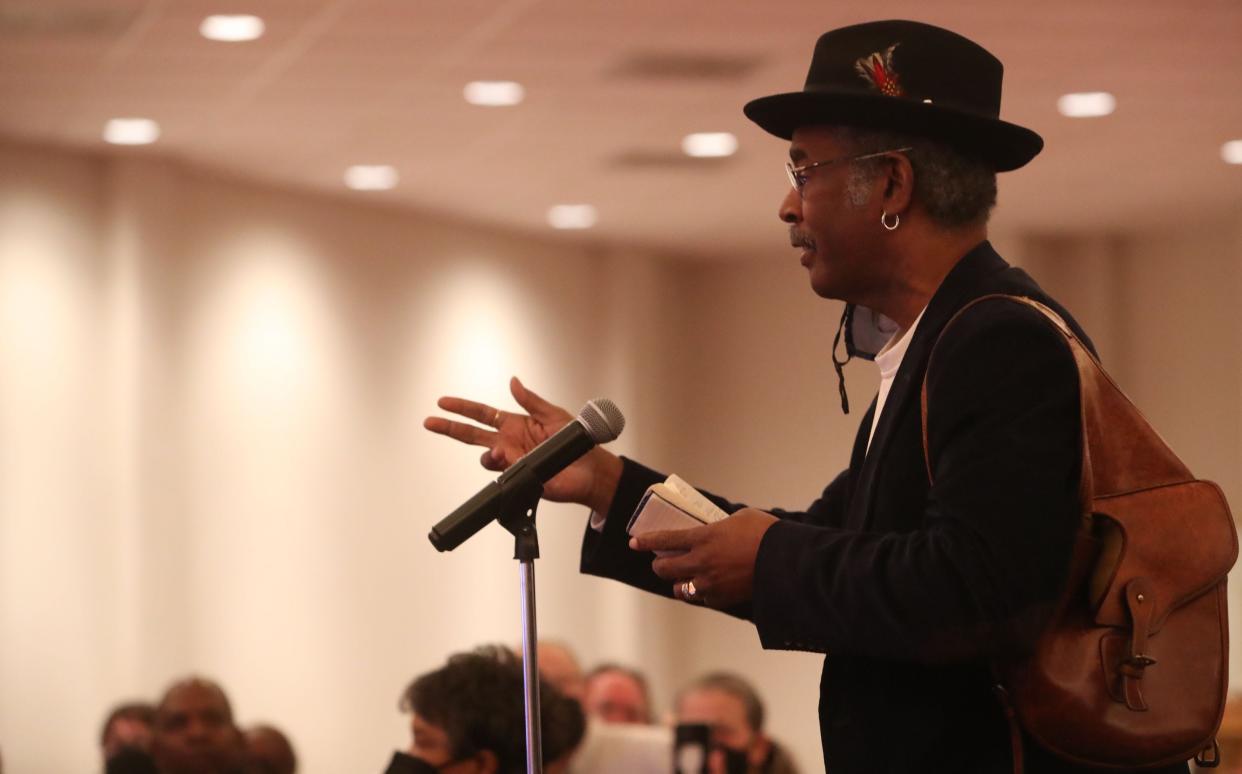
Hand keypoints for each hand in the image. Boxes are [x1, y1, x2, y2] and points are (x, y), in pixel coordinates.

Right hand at [424, 376, 620, 510]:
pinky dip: (501, 467)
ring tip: (501, 453)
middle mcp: (508, 442)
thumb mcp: (553, 414)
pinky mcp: (519, 478)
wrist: (590, 470)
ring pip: (486, 457)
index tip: (443, 402)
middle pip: (472, 434)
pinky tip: (509, 463)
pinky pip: (501, 474)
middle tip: (430, 421)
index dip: (462, 408)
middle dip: (450, 427)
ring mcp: (512, 461)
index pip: (482, 414)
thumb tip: (513, 381)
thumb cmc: (576, 442)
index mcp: (514, 423)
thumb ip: (530, 400)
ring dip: (488, 454)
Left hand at [630, 508, 777, 608]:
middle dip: (659, 566)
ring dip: (678, 583)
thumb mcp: (740, 518)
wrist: (785, 562)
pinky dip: (701, 593)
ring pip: (680, 589)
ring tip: (682, 579)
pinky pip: (702, 598)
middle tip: (661, 563)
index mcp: (702, 538)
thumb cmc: (765, 534)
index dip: (646, 542)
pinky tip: (707, 587)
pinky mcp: (722, 599)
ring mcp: (709, 583)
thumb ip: (721, 525)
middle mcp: (700, 562)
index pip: (664, 540)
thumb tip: (717, 528)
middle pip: (665, 569)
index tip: (634, 543)